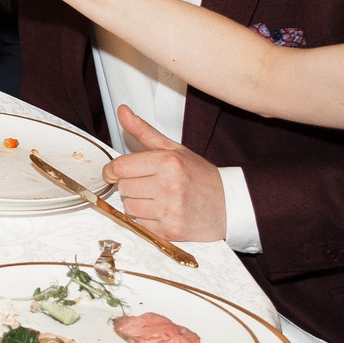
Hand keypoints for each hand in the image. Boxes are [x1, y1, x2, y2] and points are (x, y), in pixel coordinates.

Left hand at [102, 108, 226, 240]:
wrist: (230, 205)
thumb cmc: (200, 176)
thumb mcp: (174, 149)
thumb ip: (144, 131)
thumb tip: (122, 111)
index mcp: (168, 163)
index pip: (119, 167)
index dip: (113, 170)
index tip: (115, 172)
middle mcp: (168, 186)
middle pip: (123, 187)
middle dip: (131, 185)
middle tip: (149, 184)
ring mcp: (170, 210)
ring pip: (129, 207)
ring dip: (137, 203)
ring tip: (157, 198)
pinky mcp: (170, 231)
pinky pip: (139, 224)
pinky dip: (146, 219)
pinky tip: (162, 211)